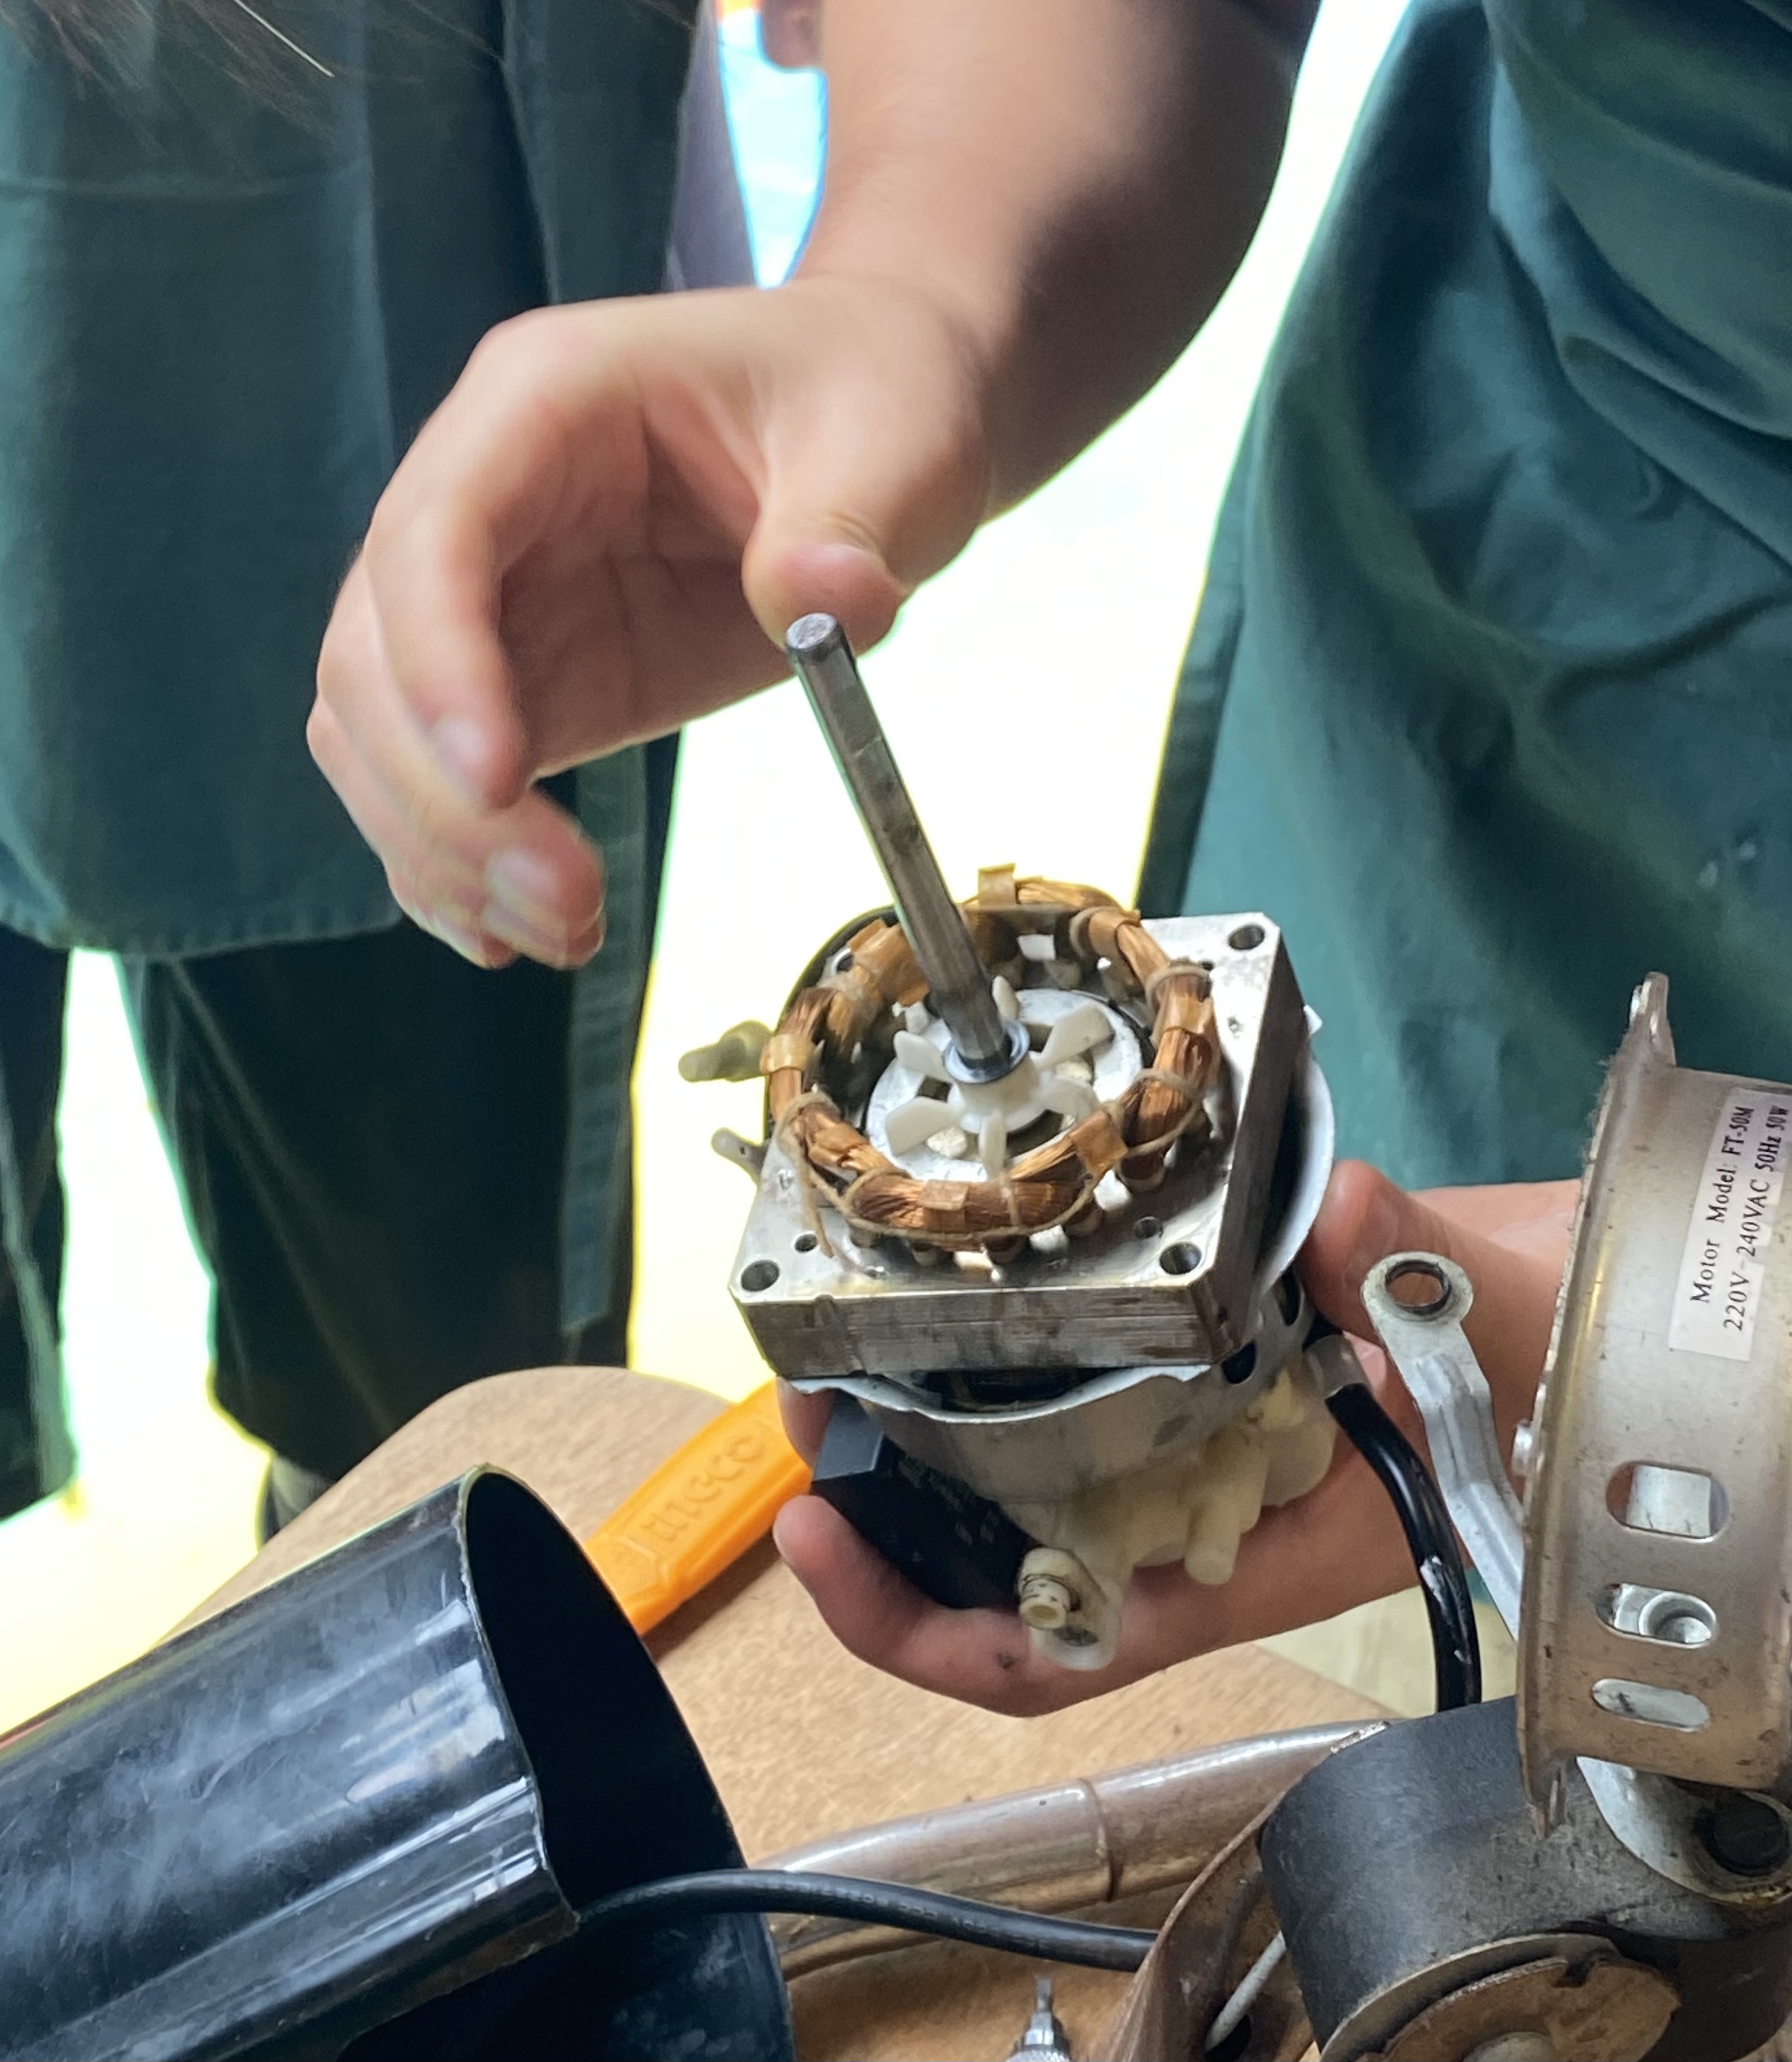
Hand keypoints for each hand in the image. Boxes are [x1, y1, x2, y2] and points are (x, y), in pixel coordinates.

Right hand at [308, 277, 993, 965]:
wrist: (883, 422)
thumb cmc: (872, 395)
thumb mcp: (892, 437)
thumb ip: (849, 520)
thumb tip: (824, 602)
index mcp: (543, 404)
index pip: (434, 536)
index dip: (441, 665)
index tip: (501, 780)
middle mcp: (486, 500)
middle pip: (377, 655)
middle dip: (444, 794)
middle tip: (562, 903)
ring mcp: (497, 598)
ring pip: (384, 734)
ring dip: (445, 848)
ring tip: (561, 934)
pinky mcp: (535, 680)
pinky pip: (445, 780)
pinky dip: (458, 863)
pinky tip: (514, 935)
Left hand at [773, 1161, 1577, 1714]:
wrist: (1550, 1317)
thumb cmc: (1538, 1361)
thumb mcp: (1492, 1327)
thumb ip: (1415, 1274)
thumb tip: (1346, 1215)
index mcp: (1241, 1562)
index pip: (1053, 1651)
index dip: (919, 1628)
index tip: (818, 1537)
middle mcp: (1185, 1523)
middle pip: (996, 1577)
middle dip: (881, 1512)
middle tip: (799, 1406)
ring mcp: (1177, 1451)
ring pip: (1011, 1490)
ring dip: (913, 1436)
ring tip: (832, 1348)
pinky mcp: (1181, 1377)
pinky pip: (1061, 1400)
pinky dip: (988, 1367)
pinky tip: (941, 1300)